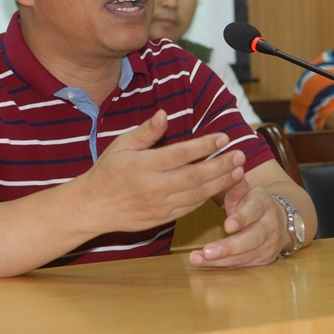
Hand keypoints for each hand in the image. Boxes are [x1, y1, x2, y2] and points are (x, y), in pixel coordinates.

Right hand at [81, 109, 246, 233]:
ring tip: (238, 172)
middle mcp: (154, 186)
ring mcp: (159, 205)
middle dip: (221, 165)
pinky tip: (219, 187)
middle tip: (240, 155)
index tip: (223, 138)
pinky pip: (190, 207)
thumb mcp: (121, 145)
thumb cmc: (107, 171)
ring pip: (197, 194)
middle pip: (195, 175)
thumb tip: (164, 115)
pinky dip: (206, 197)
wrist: (93, 207)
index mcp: (144, 165)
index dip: (204, 145)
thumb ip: (146, 132)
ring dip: (220, 183)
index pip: (181, 153)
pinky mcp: (162, 218)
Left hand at [188, 182, 287, 267]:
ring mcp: (269, 245)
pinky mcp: (264, 260)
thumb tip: (231, 164)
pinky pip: (243, 265)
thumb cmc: (253, 202)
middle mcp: (270, 226)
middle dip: (229, 247)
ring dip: (221, 259)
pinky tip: (204, 263)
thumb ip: (235, 181)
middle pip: (251, 239)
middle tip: (206, 252)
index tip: (227, 225)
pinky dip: (223, 265)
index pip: (254, 211)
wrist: (280, 219)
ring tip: (197, 258)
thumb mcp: (246, 189)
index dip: (242, 219)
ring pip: (246, 255)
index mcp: (264, 204)